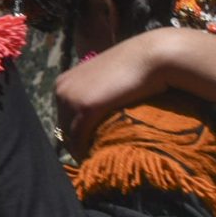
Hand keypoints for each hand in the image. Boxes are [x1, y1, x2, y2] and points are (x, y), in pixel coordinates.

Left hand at [51, 31, 169, 155]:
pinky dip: (85, 151)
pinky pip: (79, 138)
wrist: (153, 56)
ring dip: (81, 150)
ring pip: (70, 135)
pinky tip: (96, 158)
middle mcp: (62, 89)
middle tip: (92, 156)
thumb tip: (96, 113)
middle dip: (76, 142)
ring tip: (96, 159)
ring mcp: (71, 97)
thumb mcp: (106, 79)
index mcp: (64, 81)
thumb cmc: (136, 66)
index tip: (88, 145)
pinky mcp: (86, 108)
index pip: (62, 116)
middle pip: (63, 127)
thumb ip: (95, 94)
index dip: (73, 133)